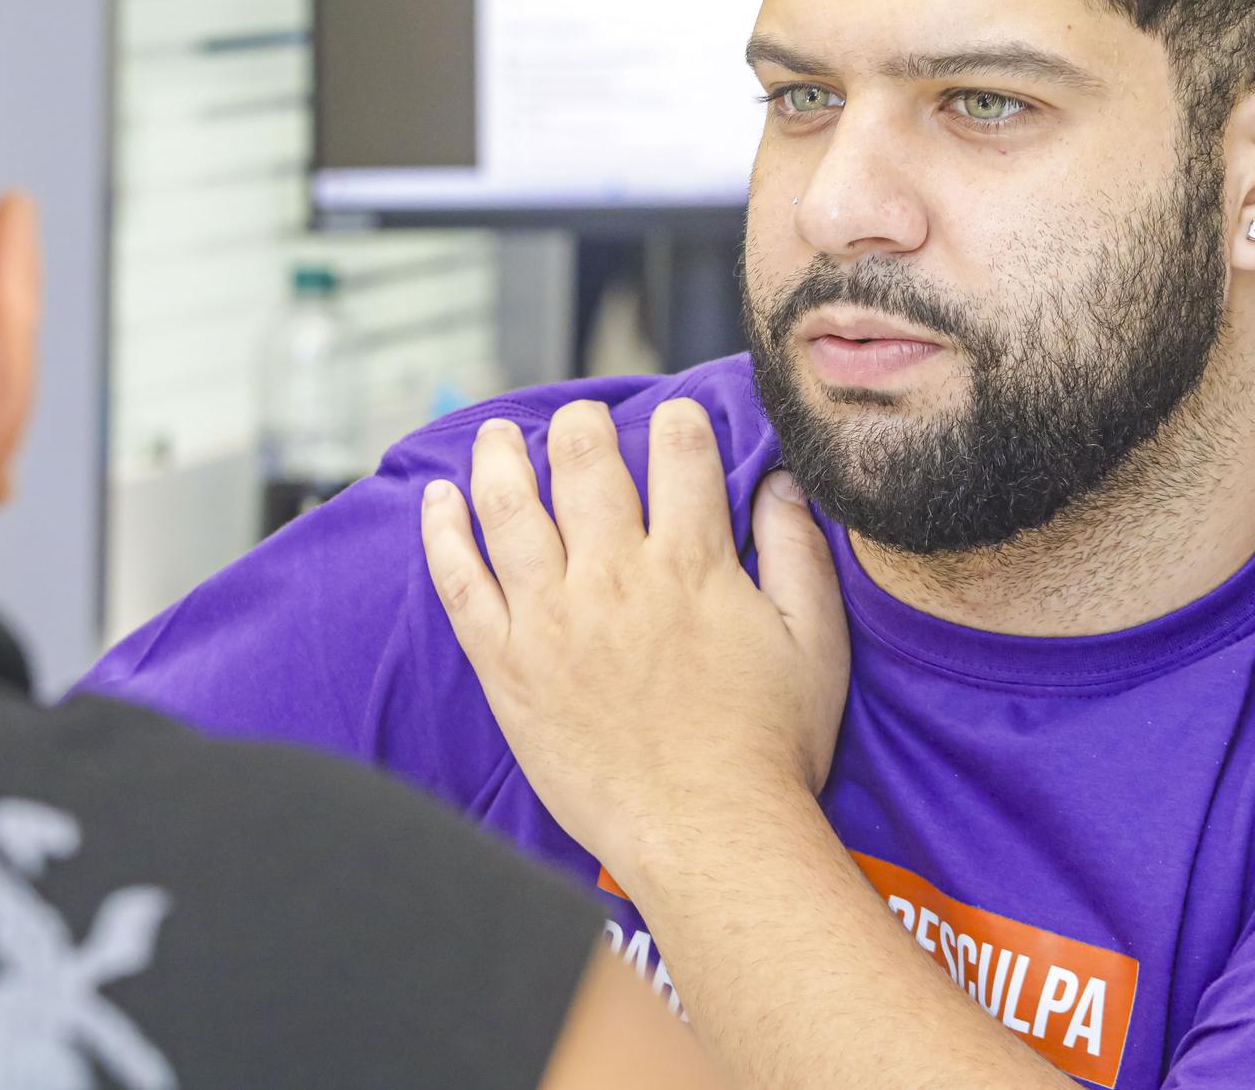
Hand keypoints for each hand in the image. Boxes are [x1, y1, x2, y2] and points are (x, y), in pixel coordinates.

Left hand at [421, 398, 849, 884]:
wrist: (708, 836)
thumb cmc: (768, 747)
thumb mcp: (816, 641)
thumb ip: (799, 552)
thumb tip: (783, 482)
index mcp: (692, 562)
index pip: (678, 450)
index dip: (676, 420)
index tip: (671, 419)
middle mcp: (614, 577)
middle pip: (584, 460)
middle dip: (583, 423)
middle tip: (581, 420)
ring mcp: (551, 619)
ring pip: (511, 506)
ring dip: (501, 457)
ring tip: (496, 434)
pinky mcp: (507, 665)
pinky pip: (460, 582)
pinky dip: (444, 532)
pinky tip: (437, 498)